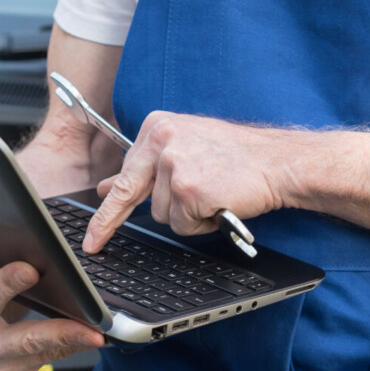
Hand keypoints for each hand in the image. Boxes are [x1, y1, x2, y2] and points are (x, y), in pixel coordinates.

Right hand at [0, 226, 106, 370]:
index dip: (7, 284)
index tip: (30, 269)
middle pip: (24, 340)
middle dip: (60, 333)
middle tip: (92, 328)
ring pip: (41, 354)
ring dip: (73, 343)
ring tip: (99, 332)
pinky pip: (44, 360)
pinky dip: (64, 347)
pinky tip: (82, 335)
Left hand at [81, 112, 297, 252]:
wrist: (279, 162)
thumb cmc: (239, 156)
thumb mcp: (186, 148)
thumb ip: (147, 166)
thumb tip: (109, 187)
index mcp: (156, 126)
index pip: (123, 171)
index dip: (107, 205)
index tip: (90, 231)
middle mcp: (160, 140)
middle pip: (131, 194)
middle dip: (109, 222)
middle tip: (94, 244)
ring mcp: (174, 164)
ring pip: (161, 214)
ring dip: (185, 215)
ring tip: (212, 195)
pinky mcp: (189, 189)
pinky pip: (182, 225)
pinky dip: (201, 224)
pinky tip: (218, 204)